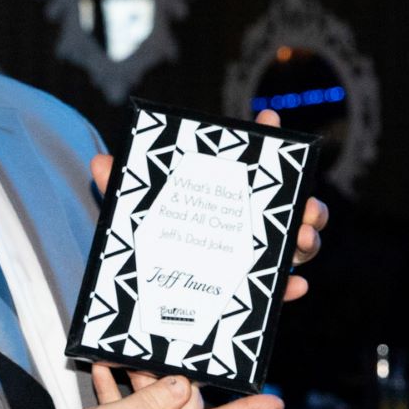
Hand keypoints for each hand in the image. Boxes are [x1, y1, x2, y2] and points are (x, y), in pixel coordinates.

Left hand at [88, 107, 329, 304]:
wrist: (143, 288)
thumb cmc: (151, 239)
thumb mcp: (137, 212)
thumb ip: (124, 189)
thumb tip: (98, 162)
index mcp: (229, 197)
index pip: (253, 163)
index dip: (265, 137)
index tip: (268, 117)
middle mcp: (251, 224)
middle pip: (293, 209)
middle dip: (310, 204)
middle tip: (307, 206)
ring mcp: (256, 257)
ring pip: (297, 248)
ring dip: (308, 242)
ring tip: (303, 238)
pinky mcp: (252, 291)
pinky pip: (277, 292)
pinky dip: (288, 290)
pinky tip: (294, 288)